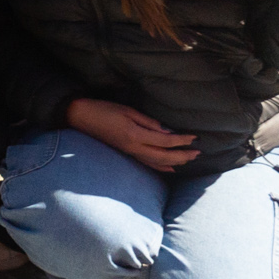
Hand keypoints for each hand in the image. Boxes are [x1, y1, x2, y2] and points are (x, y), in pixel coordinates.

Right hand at [68, 96, 197, 169]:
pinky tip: (170, 169)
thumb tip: (166, 131)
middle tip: (198, 153)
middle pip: (164, 156)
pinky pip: (146, 163)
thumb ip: (148, 122)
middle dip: (182, 156)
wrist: (80, 117)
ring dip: (175, 162)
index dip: (181, 140)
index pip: (165, 141)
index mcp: (135, 134)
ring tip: (189, 160)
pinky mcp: (126, 153)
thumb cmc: (103, 109)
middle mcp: (133, 147)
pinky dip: (160, 167)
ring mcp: (129, 152)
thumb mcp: (127, 110)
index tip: (195, 138)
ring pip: (156, 162)